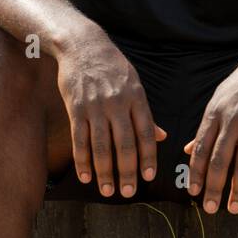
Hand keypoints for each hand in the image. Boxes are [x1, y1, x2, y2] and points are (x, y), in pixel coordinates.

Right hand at [55, 31, 164, 197]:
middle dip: (127, 171)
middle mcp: (117, 104)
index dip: (148, 156)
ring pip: (101, 146)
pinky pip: (79, 139)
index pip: (146, 132)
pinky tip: (85, 176)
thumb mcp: (134, 84)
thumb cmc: (113, 67)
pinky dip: (82, 160)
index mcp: (136, 98)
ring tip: (108, 190)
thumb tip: (162, 137)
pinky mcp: (75, 108)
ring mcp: (95, 107)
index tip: (148, 176)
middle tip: (128, 192)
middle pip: (124, 144)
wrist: (82, 45)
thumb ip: (145, 113)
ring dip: (104, 172)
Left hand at [183, 42, 237, 213]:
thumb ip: (205, 128)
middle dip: (214, 188)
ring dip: (237, 190)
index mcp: (213, 115)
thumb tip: (186, 150)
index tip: (192, 192)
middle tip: (211, 209)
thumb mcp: (217, 100)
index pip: (199, 149)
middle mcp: (231, 122)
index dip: (195, 173)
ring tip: (234, 208)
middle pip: (219, 161)